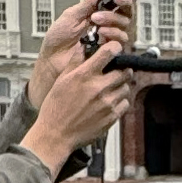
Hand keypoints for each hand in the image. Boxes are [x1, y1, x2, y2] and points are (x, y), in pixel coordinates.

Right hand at [21, 36, 134, 173]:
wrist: (56, 135)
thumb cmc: (55, 109)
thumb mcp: (61, 80)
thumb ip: (74, 62)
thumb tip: (82, 47)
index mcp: (84, 75)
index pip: (108, 53)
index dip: (115, 48)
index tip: (116, 48)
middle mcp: (98, 88)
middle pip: (124, 71)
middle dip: (122, 68)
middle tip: (116, 70)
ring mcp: (107, 103)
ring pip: (126, 87)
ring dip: (121, 85)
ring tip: (111, 87)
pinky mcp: (111, 117)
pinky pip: (125, 104)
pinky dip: (121, 101)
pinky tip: (111, 101)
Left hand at [29, 0, 133, 106]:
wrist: (52, 59)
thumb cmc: (58, 39)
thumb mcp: (71, 15)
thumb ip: (88, 2)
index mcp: (97, 14)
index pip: (116, 2)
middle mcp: (107, 26)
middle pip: (125, 13)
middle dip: (120, 5)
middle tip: (112, 1)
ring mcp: (109, 40)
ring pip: (124, 26)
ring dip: (113, 19)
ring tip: (96, 20)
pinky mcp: (110, 53)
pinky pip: (121, 42)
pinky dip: (113, 34)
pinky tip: (101, 33)